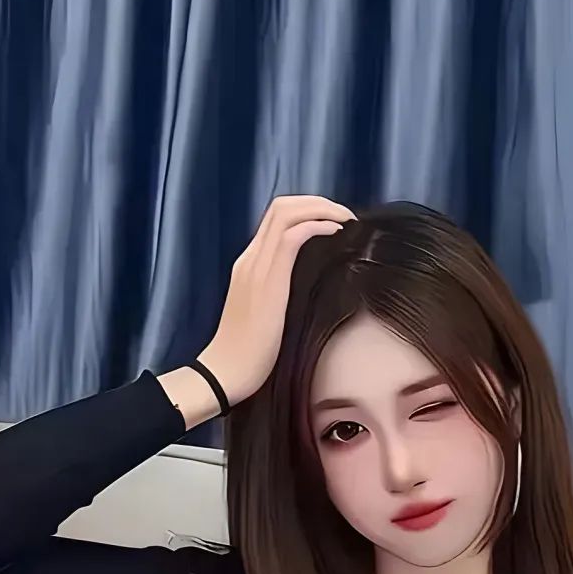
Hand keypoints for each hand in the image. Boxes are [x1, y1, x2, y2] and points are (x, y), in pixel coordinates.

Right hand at [199, 194, 353, 407]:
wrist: (226, 371)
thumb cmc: (249, 352)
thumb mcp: (268, 313)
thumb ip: (283, 291)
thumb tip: (315, 284)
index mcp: (250, 263)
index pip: (277, 218)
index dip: (309, 210)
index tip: (335, 222)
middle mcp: (250, 258)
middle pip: (282, 206)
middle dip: (318, 202)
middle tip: (346, 216)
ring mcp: (256, 266)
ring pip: (286, 214)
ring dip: (321, 209)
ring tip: (346, 220)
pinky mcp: (266, 280)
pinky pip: (291, 237)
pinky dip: (316, 226)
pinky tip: (336, 232)